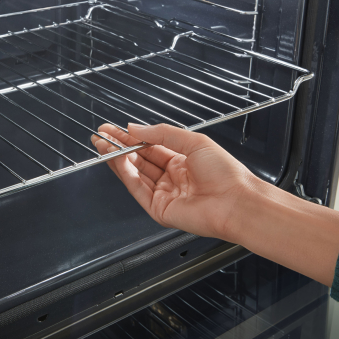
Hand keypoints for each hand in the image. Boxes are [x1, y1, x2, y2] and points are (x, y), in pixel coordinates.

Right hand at [91, 123, 255, 240]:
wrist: (236, 201)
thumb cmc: (226, 173)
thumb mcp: (193, 142)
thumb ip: (161, 134)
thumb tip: (135, 128)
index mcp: (182, 161)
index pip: (149, 147)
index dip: (130, 138)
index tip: (113, 129)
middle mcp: (171, 178)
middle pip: (138, 160)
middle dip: (119, 147)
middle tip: (101, 136)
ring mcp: (164, 194)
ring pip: (134, 174)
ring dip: (117, 159)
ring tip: (103, 145)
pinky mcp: (159, 210)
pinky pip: (138, 189)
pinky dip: (125, 174)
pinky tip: (118, 161)